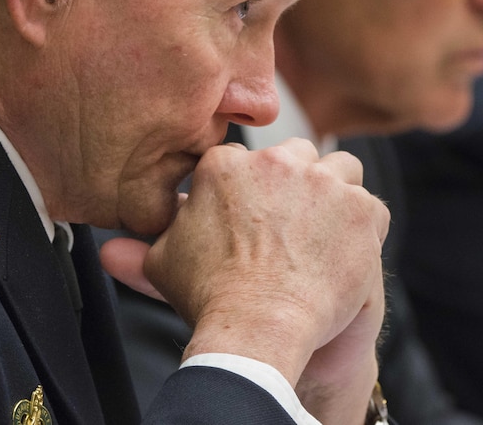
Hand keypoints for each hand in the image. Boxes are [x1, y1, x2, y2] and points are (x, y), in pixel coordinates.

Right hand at [103, 138, 388, 421]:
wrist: (257, 326)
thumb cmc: (210, 296)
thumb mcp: (166, 264)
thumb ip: (143, 246)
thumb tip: (110, 249)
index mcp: (228, 164)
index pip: (254, 160)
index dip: (261, 189)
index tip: (263, 218)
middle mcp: (278, 161)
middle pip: (301, 156)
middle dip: (301, 185)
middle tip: (296, 227)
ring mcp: (323, 181)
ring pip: (342, 171)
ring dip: (337, 197)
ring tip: (326, 238)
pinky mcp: (360, 207)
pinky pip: (372, 208)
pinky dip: (364, 230)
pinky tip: (344, 258)